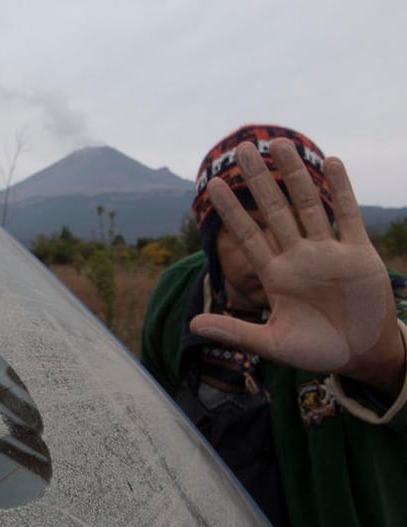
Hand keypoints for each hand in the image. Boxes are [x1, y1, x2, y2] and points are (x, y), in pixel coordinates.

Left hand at [189, 139, 405, 398]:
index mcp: (275, 275)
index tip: (214, 185)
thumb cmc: (316, 351)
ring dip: (295, 175)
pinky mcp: (358, 254)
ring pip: (308, 205)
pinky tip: (331, 162)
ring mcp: (327, 252)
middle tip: (242, 148)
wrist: (362, 356)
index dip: (232, 211)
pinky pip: (347, 216)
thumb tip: (192, 325)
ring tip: (279, 142)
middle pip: (274, 210)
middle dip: (259, 180)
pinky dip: (342, 190)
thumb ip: (236, 332)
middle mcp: (298, 257)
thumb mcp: (273, 344)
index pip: (248, 235)